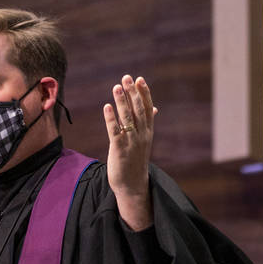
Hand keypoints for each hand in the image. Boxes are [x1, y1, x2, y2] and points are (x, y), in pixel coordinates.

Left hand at [103, 75, 157, 230]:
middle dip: (132, 93)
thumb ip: (147, 123)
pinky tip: (107, 106)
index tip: (140, 79)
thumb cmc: (136, 160)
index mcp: (147, 132)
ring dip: (121, 102)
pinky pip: (115, 131)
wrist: (133, 185)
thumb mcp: (144, 140)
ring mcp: (131, 142)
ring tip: (116, 87)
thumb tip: (155, 108)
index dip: (144, 94)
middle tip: (127, 78)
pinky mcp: (119, 149)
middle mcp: (141, 135)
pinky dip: (111, 118)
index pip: (147, 109)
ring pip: (127, 118)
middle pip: (138, 110)